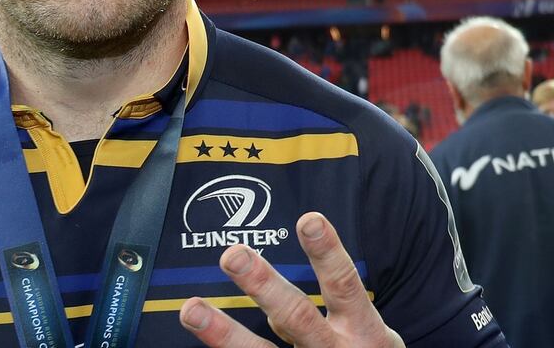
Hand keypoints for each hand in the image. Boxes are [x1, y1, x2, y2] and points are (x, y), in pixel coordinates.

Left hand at [179, 212, 403, 346]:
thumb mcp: (360, 326)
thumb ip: (318, 305)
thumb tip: (263, 275)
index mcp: (361, 327)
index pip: (343, 284)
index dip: (327, 253)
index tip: (309, 220)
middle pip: (297, 317)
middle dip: (263, 285)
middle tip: (232, 255)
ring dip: (224, 333)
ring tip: (191, 310)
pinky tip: (199, 332)